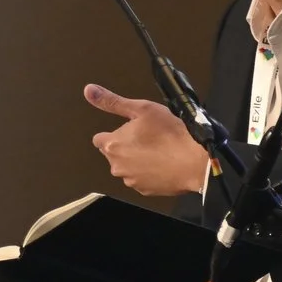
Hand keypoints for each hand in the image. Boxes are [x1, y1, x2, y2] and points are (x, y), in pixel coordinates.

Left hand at [85, 84, 208, 196]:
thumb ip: (113, 102)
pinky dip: (149, 174)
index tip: (132, 131)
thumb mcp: (142, 109)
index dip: (115, 133)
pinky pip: (142, 180)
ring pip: (128, 168)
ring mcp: (131, 180)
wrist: (193, 162)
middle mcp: (116, 165)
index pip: (99, 140)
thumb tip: (88, 90)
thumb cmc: (169, 133)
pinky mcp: (145, 191)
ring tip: (158, 152)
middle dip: (126, 148)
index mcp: (112, 144)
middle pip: (114, 155)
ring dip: (137, 161)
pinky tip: (163, 165)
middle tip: (148, 139)